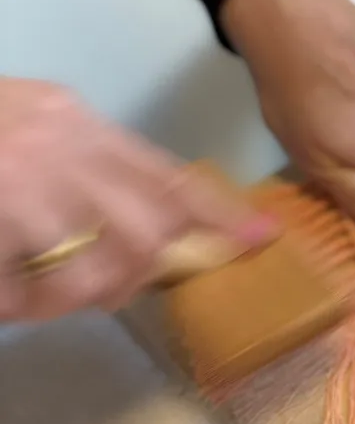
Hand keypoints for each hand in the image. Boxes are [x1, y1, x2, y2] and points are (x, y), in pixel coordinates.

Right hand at [0, 78, 276, 320]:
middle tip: (110, 284)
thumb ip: (88, 168)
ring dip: (76, 294)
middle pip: (148, 227)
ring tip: (38, 292)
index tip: (260, 238)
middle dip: (139, 269)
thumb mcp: (36, 129)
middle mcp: (59, 146)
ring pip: (97, 266)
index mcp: (75, 121)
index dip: (220, 212)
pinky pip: (32, 286)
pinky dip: (21, 301)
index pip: (168, 172)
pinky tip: (6, 292)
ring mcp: (23, 182)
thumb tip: (147, 223)